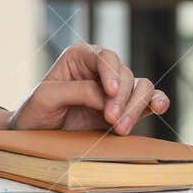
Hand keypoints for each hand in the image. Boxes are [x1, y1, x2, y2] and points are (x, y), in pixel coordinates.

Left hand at [0, 44, 169, 134]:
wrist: (35, 135)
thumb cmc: (36, 112)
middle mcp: (100, 69)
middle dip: (122, 98)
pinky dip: (157, 102)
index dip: (110, 73)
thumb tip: (104, 95)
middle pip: (125, 74)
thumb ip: (75, 91)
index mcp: (79, 57)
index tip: (109, 93)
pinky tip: (157, 109)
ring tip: (120, 128)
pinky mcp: (124, 108)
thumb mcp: (46, 98)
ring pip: (141, 87)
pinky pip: (149, 100)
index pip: (104, 57)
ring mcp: (115, 89)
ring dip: (136, 106)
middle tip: (111, 121)